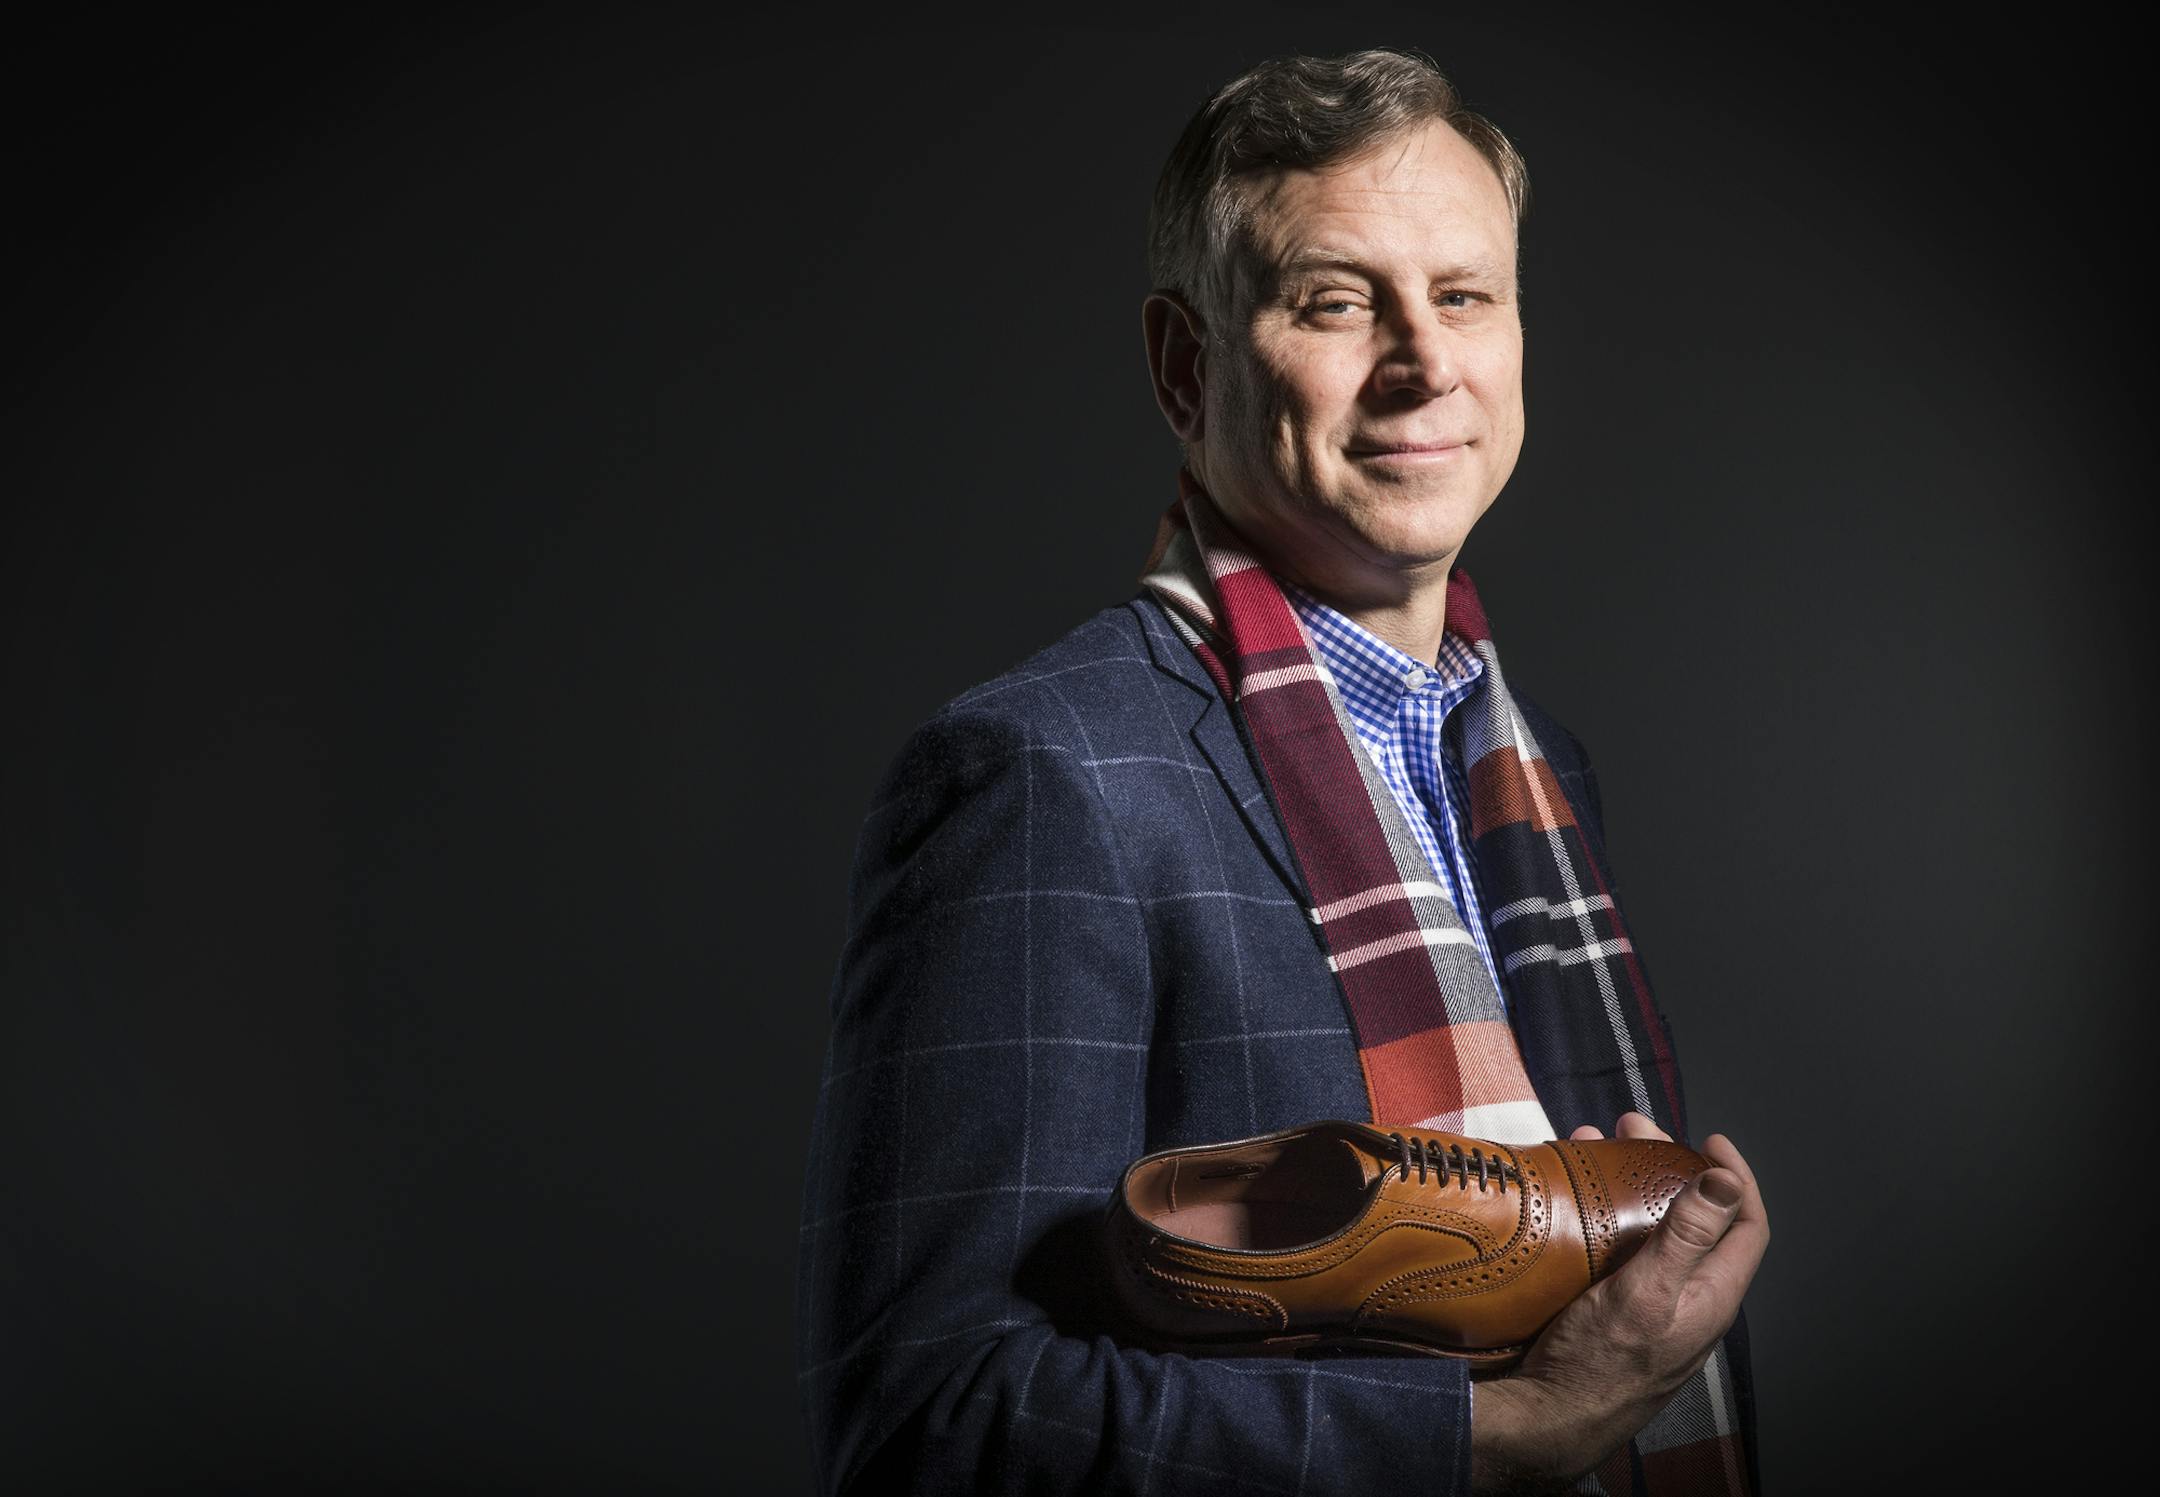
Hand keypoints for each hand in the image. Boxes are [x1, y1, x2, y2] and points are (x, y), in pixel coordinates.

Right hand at [1468, 1115, 1768, 1493]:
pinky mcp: (1615, 1307)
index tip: (1710, 1140)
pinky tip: (1575, 1198)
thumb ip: (1690, 1236)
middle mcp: (1687, 1296)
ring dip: (1631, 1184)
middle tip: (1635, 1131)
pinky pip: (1621, 1248)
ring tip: (1595, 1148)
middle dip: (1669, 1166)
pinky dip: (1603, 1213)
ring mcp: (1650, 1302)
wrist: (1548, 1417)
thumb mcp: (1648, 1291)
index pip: (1748, 1225)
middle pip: (1696, 1218)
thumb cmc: (1601, 1365)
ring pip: (1654, 1228)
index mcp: (1712, 1294)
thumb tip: (1726, 1181)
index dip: (1737, 1178)